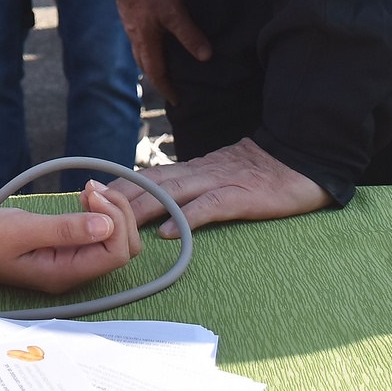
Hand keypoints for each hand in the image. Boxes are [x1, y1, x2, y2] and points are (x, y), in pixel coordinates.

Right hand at [0, 181, 141, 293]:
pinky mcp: (63, 251)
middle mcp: (72, 273)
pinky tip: (84, 198)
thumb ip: (64, 230)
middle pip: (122, 248)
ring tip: (88, 189)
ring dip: (110, 211)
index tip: (90, 194)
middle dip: (118, 213)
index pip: (116, 253)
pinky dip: (98, 213)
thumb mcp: (23, 229)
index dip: (115, 219)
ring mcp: (69, 263)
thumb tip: (107, 226)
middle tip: (92, 188)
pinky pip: (97, 234)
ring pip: (113, 240)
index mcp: (64, 274)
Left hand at [107, 137, 330, 239]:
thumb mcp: (221, 177)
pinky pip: (209, 207)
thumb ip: (194, 187)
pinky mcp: (240, 196)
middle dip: (119, 197)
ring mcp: (220, 182)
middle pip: (152, 185)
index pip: (148, 176)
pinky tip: (166, 232)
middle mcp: (200, 173)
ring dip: (141, 207)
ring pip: (173, 193)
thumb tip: (164, 204)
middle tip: (89, 207)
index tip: (89, 194)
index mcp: (194, 170)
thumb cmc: (262, 173)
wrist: (302, 157)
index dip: (119, 185)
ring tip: (114, 221)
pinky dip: (186, 219)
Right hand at [111, 0, 211, 103]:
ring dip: (152, 61)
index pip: (156, 73)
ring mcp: (131, 25)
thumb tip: (205, 57)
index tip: (176, 100)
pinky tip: (157, 37)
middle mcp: (135, 37)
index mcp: (146, 42)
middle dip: (157, 78)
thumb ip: (189, 34)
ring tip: (165, 64)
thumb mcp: (175, 13)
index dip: (167, 88)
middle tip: (170, 86)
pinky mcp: (130, 13)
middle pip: (145, 65)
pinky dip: (149, 45)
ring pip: (140, 51)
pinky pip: (139, 37)